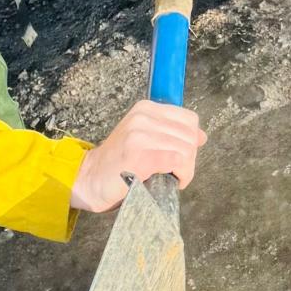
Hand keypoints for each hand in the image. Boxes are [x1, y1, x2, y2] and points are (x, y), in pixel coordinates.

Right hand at [70, 100, 205, 212]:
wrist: (88, 178)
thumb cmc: (117, 163)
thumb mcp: (143, 138)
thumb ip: (169, 133)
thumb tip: (201, 136)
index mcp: (146, 109)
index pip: (189, 120)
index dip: (191, 141)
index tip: (180, 156)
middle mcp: (143, 117)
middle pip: (190, 136)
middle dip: (190, 158)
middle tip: (176, 171)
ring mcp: (140, 135)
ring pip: (186, 150)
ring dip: (186, 169)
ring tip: (172, 177)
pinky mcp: (140, 155)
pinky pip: (178, 161)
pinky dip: (181, 175)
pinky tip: (171, 182)